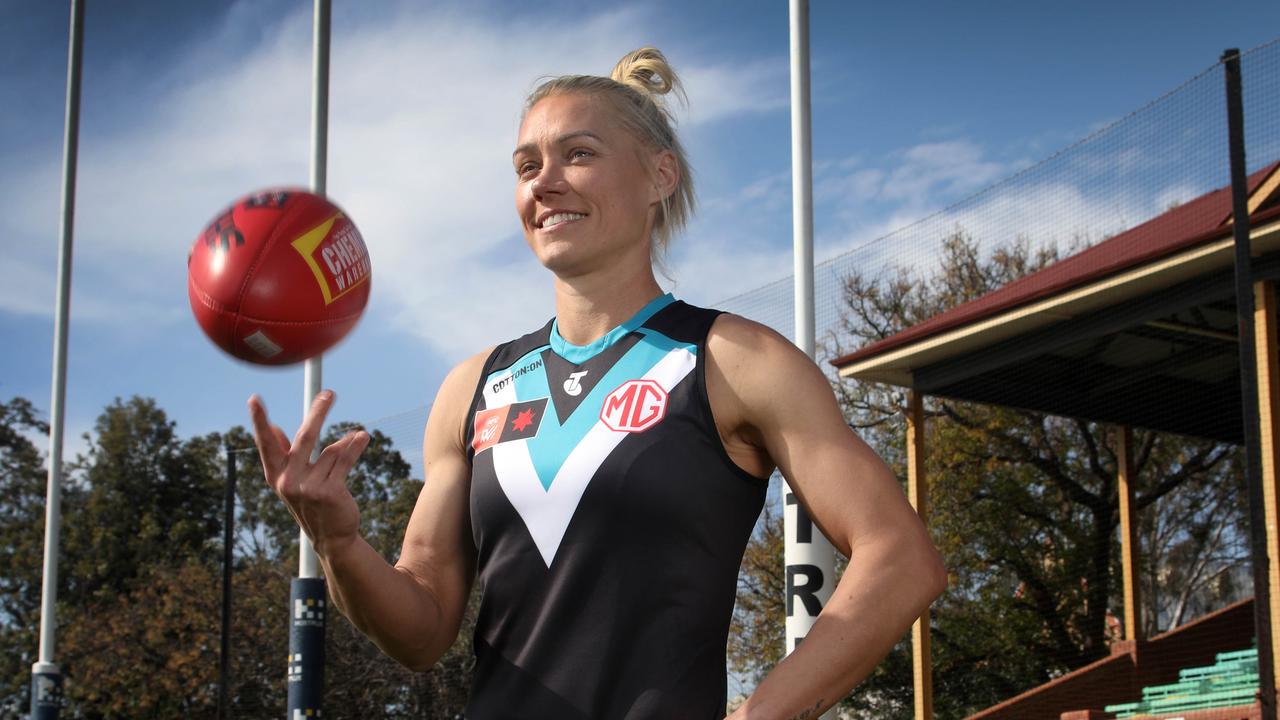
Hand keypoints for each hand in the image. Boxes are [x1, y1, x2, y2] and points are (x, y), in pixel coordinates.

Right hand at [248, 389, 370, 556]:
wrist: (331, 537)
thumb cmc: (311, 501)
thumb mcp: (293, 479)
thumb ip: (284, 453)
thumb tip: (272, 427)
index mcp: (276, 475)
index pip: (266, 443)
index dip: (260, 421)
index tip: (253, 399)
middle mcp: (288, 481)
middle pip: (305, 438)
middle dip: (318, 413)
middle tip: (329, 393)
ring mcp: (308, 488)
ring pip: (331, 451)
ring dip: (346, 443)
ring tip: (358, 437)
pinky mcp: (329, 492)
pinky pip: (344, 461)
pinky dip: (354, 447)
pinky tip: (362, 437)